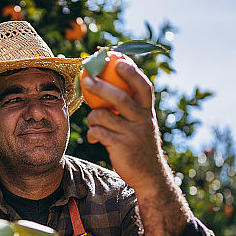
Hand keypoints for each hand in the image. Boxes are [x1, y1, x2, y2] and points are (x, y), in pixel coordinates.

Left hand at [82, 59, 165, 194]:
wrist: (149, 175)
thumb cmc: (139, 145)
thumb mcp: (140, 124)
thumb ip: (130, 108)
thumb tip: (108, 85)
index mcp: (147, 112)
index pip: (143, 86)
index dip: (132, 72)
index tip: (119, 60)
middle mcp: (142, 120)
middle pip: (120, 97)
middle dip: (101, 86)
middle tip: (86, 79)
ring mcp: (132, 134)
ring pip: (104, 115)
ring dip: (93, 117)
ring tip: (94, 122)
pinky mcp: (121, 147)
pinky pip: (99, 132)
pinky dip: (92, 133)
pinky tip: (94, 138)